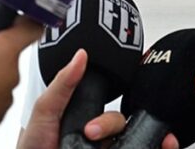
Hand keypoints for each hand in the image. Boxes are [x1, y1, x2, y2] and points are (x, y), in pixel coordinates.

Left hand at [18, 49, 178, 148]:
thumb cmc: (33, 148)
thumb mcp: (44, 112)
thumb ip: (62, 84)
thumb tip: (81, 55)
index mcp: (86, 118)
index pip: (111, 104)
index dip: (118, 97)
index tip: (109, 101)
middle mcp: (101, 136)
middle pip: (123, 121)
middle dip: (112, 122)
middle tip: (90, 131)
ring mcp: (110, 146)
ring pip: (136, 135)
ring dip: (142, 132)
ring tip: (103, 141)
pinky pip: (142, 146)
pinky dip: (158, 144)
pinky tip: (161, 142)